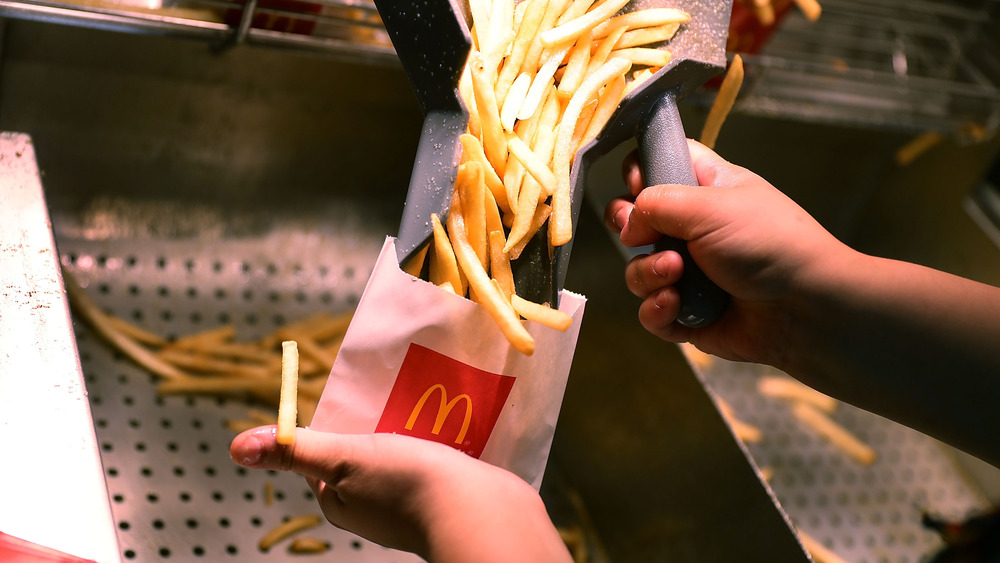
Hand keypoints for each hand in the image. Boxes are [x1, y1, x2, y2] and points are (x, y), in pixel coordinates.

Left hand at [230, 427, 570, 561]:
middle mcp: (374, 508)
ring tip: (425, 403)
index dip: (336, 423)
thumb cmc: (409, 486)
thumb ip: (297, 450)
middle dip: (377, 421)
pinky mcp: (446, 497)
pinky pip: (435, 461)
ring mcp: (411, 505)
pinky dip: (439, 441)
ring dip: (412, 428)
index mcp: (342, 502)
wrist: (481, 513)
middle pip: (365, 451)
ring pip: (403, 454)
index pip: (325, 455)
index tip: (354, 399)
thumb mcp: (345, 458)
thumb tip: (239, 446)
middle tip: (393, 394)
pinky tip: (450, 424)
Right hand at [604, 139, 850, 366]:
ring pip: (638, 270)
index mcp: (705, 189)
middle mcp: (693, 230)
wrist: (807, 309)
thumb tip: (628, 225)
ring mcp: (689, 274)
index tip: (637, 184)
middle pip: (634, 221)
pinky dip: (657, 310)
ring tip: (677, 276)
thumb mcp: (711, 205)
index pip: (659, 165)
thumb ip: (656, 203)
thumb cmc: (769, 243)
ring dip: (648, 274)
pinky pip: (651, 311)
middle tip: (641, 236)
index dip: (639, 172)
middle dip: (629, 229)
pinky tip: (676, 306)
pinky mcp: (687, 314)